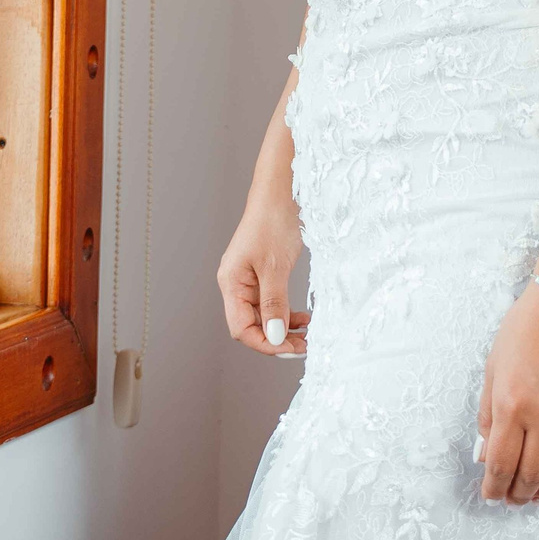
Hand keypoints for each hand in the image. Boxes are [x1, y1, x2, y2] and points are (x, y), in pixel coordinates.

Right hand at [216, 187, 308, 358]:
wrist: (281, 190)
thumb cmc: (274, 222)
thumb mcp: (275, 267)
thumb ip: (273, 304)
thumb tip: (274, 338)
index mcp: (231, 284)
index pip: (241, 329)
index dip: (265, 344)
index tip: (291, 349)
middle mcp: (236, 284)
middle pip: (251, 325)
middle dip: (276, 339)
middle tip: (304, 346)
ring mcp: (248, 279)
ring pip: (263, 316)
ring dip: (283, 328)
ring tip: (307, 334)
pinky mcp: (263, 273)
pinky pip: (270, 302)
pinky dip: (285, 312)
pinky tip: (302, 317)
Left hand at [477, 282, 538, 504]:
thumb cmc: (528, 325)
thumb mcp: (493, 367)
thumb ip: (488, 414)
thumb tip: (487, 454)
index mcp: (511, 404)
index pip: (501, 465)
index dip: (494, 488)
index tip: (492, 494)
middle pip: (531, 475)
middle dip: (518, 495)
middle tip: (513, 500)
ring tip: (538, 495)